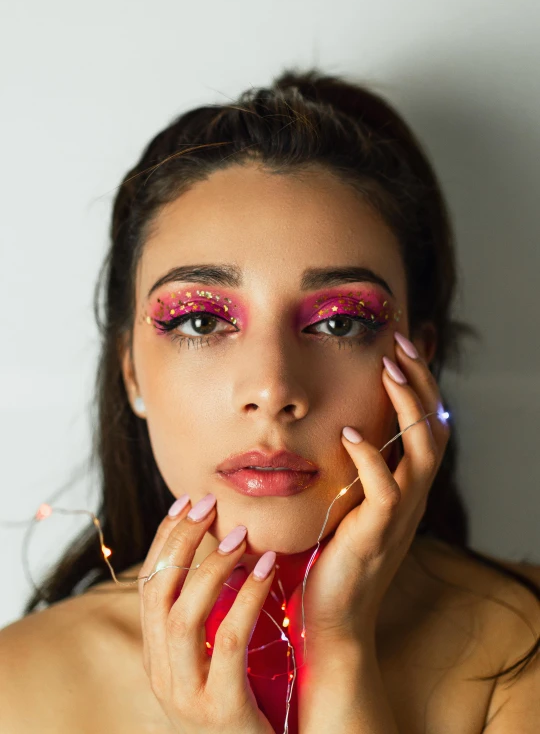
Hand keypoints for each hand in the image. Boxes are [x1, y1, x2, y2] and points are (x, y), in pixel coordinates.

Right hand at [138, 495, 275, 733]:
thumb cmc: (244, 701)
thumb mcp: (214, 656)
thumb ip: (210, 614)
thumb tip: (224, 549)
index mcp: (156, 654)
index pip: (148, 584)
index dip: (164, 539)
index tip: (186, 502)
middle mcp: (161, 672)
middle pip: (158, 592)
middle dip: (180, 541)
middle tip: (209, 504)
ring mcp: (186, 694)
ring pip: (185, 615)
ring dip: (212, 566)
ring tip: (240, 534)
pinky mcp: (220, 709)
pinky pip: (229, 641)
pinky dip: (246, 599)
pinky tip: (266, 570)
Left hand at [287, 332, 450, 650]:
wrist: (332, 618)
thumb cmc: (331, 558)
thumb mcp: (347, 504)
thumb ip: (353, 470)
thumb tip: (340, 429)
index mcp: (405, 487)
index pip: (427, 425)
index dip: (419, 386)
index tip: (398, 348)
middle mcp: (411, 497)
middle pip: (434, 428)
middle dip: (421, 382)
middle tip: (399, 345)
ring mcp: (398, 516)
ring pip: (421, 451)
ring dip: (407, 406)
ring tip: (387, 370)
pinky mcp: (376, 535)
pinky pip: (386, 490)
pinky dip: (371, 459)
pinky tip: (350, 435)